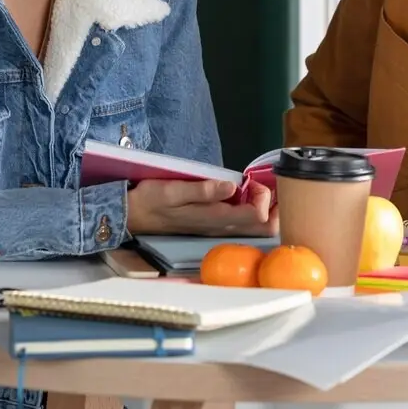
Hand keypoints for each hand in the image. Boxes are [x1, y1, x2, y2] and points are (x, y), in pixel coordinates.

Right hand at [126, 178, 277, 236]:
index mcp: (215, 218)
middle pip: (264, 227)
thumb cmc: (151, 200)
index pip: (257, 216)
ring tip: (260, 186)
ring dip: (267, 208)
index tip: (251, 180)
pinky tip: (249, 194)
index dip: (263, 197)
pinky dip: (255, 209)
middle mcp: (221, 228)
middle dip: (275, 207)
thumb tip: (231, 186)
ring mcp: (219, 228)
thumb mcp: (172, 191)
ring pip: (257, 227)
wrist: (132, 216)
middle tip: (267, 185)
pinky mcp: (214, 225)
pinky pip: (245, 222)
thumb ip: (202, 190)